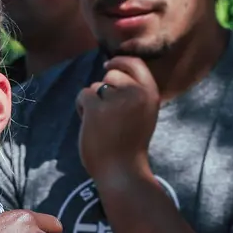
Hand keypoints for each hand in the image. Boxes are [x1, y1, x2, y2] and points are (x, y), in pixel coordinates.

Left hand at [77, 56, 160, 180]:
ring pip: (95, 86)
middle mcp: (135, 93)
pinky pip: (83, 95)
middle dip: (104, 88)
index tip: (109, 64)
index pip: (135, 64)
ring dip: (93, 101)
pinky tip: (90, 124)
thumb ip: (133, 94)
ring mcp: (116, 100)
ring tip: (101, 123)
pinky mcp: (96, 108)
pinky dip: (82, 108)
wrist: (123, 171)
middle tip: (106, 113)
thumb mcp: (142, 114)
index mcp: (150, 94)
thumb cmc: (130, 145)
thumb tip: (110, 71)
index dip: (120, 61)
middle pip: (111, 74)